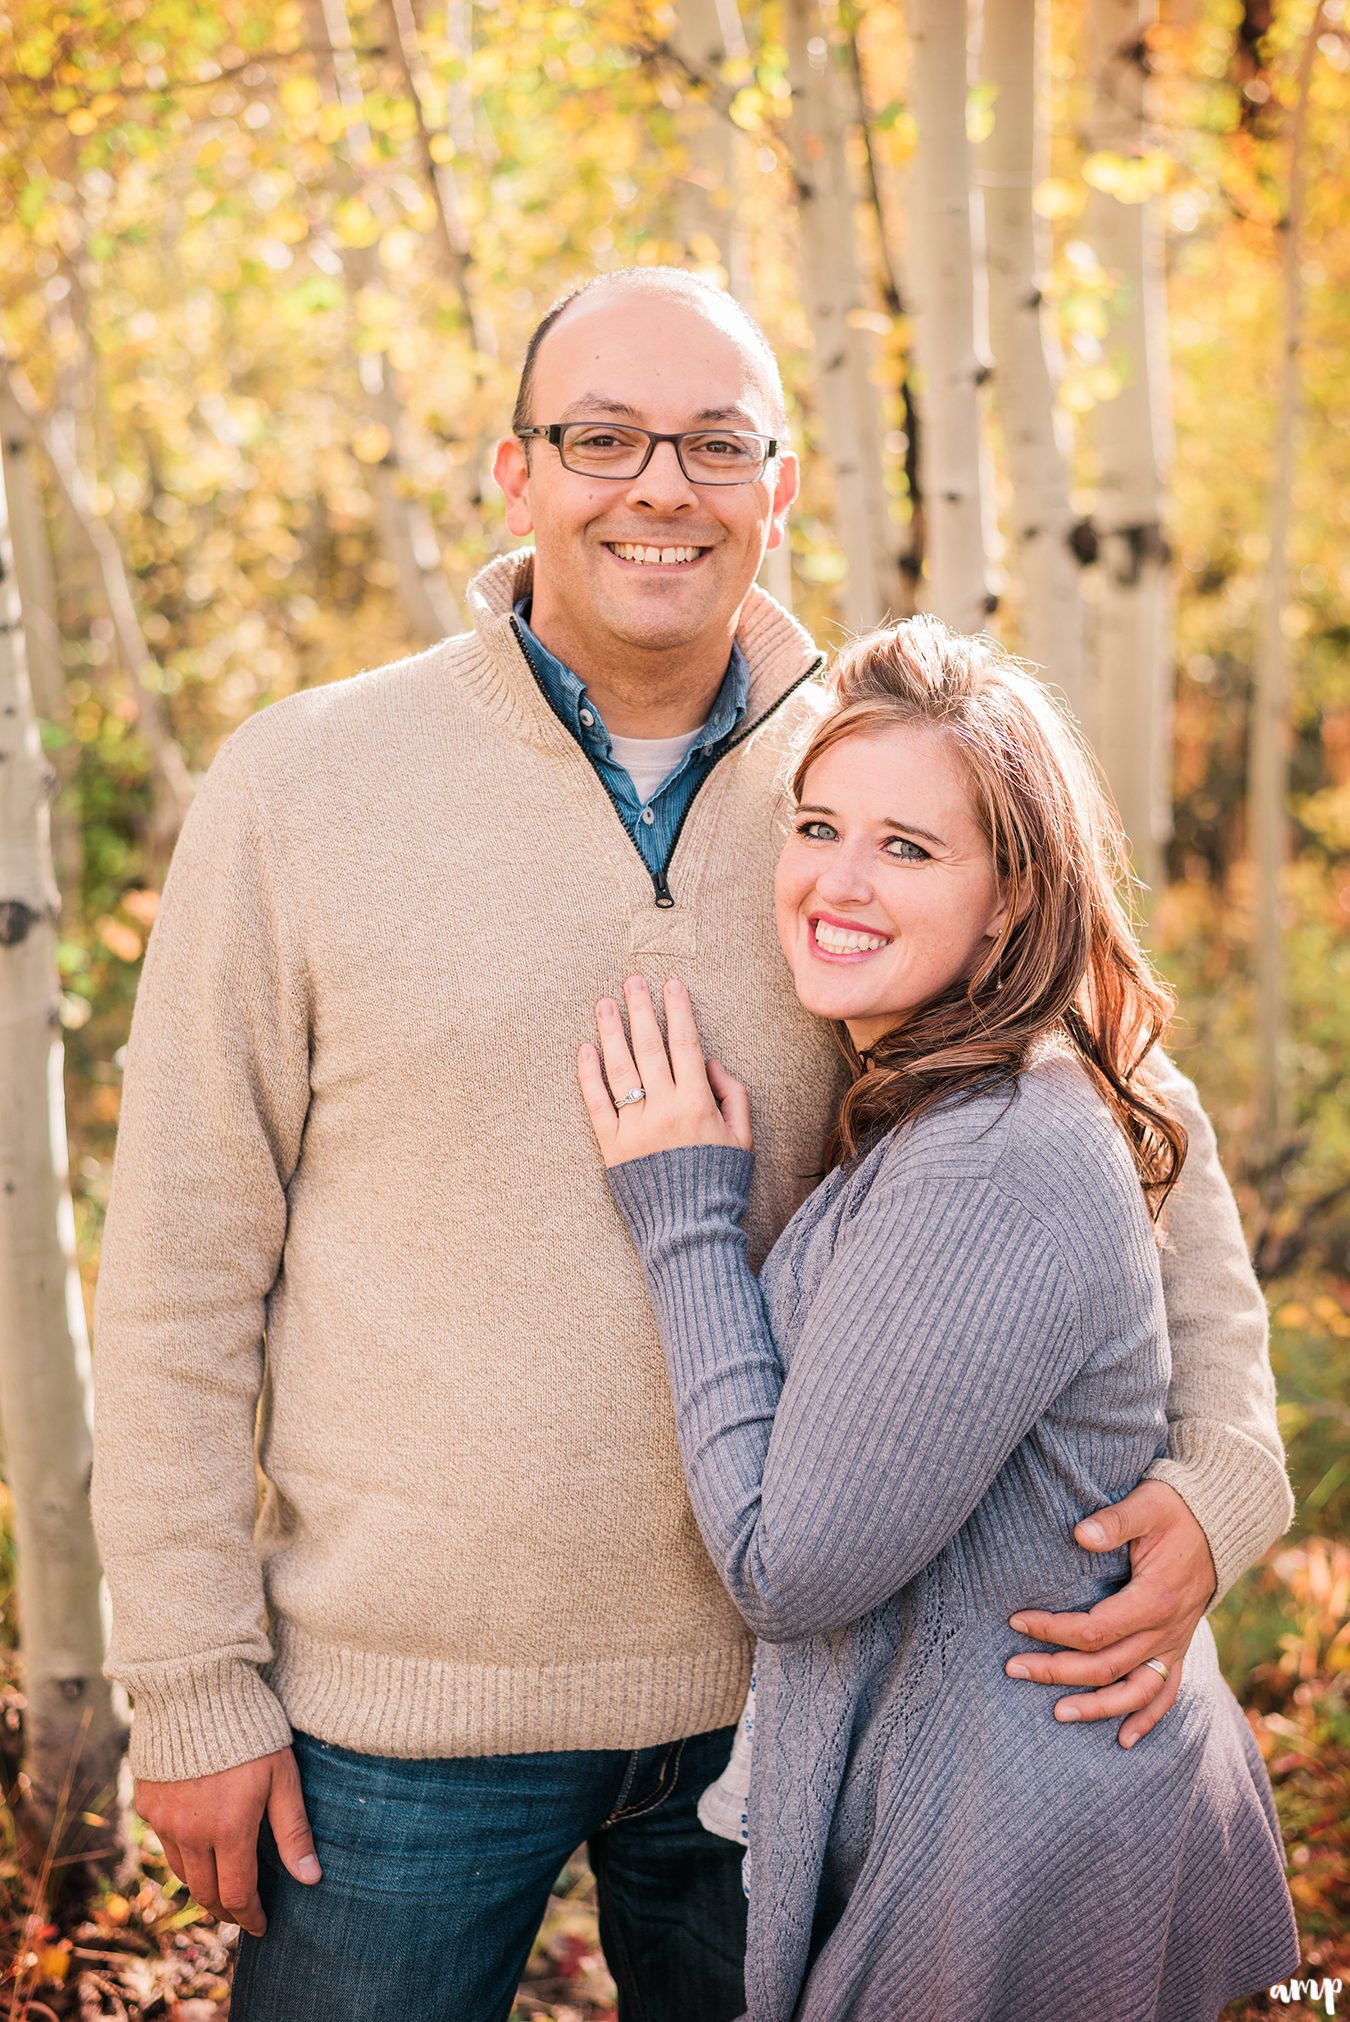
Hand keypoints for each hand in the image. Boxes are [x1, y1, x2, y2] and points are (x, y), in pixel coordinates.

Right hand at [135, 1745, 319, 1935]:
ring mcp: (164, 1818)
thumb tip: (310, 1879)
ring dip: (202, 1884)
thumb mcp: (282, 1777)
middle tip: (241, 1914)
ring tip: (221, 1885)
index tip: (262, 1926)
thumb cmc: (250, 1728)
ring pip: (182, 1870)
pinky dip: (183, 1853)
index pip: (237, 1894)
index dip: (250, 1916)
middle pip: (205, 1891)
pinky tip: (197, 1846)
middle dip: (225, 1909)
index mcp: (228, 1829)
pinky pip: (164, 1842)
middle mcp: (190, 1832)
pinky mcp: (147, 1801)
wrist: (195, 1687)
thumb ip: (293, 1831)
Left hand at [578, 974, 751, 1168]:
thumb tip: (711, 1062)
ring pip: (620, 1069)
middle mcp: (665, 1109)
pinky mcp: (612, 1147)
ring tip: (604, 1004)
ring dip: (611, 1032)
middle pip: (650, 1047)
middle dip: (642, 1010)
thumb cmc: (719, 1185)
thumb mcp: (743, 1139)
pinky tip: (584, 1050)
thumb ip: (734, 1096)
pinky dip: (589, 1075)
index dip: (678, 1011)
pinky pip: (598, 1104)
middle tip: (632, 981)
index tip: (671, 985)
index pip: (686, 1044)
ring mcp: (635, 1127)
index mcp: (699, 1104)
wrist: (689, 1231)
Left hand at [1003, 1480, 1216, 1747]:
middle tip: (1013, 1669)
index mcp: (1155, 1599)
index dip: (1053, 1629)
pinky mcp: (1179, 1647)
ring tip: (1057, 1715)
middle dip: (1057, 1671)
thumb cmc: (1176, 1509)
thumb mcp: (1148, 1504)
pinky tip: (1123, 1741)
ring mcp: (1175, 1643)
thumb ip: (1115, 1521)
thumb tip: (1079, 1534)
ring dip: (1096, 1708)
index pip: (1094, 1629)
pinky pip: (1167, 1694)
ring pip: (1135, 1692)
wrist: (1218, 1523)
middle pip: (1106, 1666)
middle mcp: (1167, 1630)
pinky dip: (1147, 1720)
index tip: (1016, 1621)